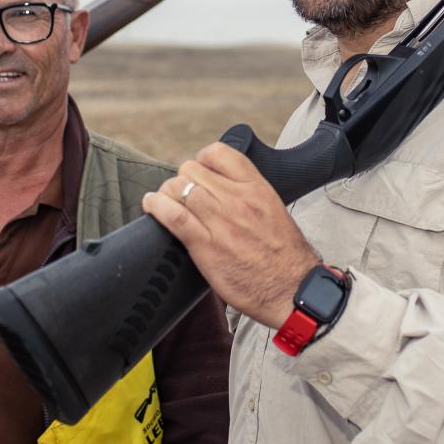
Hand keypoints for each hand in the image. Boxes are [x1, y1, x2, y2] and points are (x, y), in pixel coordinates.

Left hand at [142, 142, 319, 328]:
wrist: (292, 289)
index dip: (201, 160)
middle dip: (182, 180)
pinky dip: (156, 207)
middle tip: (181, 196)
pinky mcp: (206, 245)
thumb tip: (224, 189)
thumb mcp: (274, 212)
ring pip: (178, 188)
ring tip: (165, 203)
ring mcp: (221, 221)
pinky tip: (151, 205)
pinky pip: (173, 216)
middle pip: (191, 170)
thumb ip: (249, 197)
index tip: (199, 173)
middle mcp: (238, 199)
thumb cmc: (285, 258)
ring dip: (167, 194)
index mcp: (257, 188)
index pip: (219, 153)